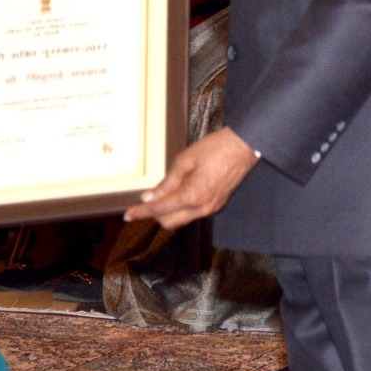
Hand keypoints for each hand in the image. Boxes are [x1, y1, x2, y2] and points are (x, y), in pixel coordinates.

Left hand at [123, 128, 259, 228]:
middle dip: (154, 215)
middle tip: (145, 201)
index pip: (159, 209)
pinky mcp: (216, 205)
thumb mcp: (184, 161)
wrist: (243, 147)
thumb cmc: (213, 149)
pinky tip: (178, 193)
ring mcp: (211, 209)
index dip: (141, 212)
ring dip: (168, 212)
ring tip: (161, 194)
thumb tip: (149, 197)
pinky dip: (181, 208)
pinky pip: (193, 214)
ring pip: (181, 220)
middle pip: (169, 222)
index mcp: (191, 196)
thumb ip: (166, 182)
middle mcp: (201, 208)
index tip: (128, 215)